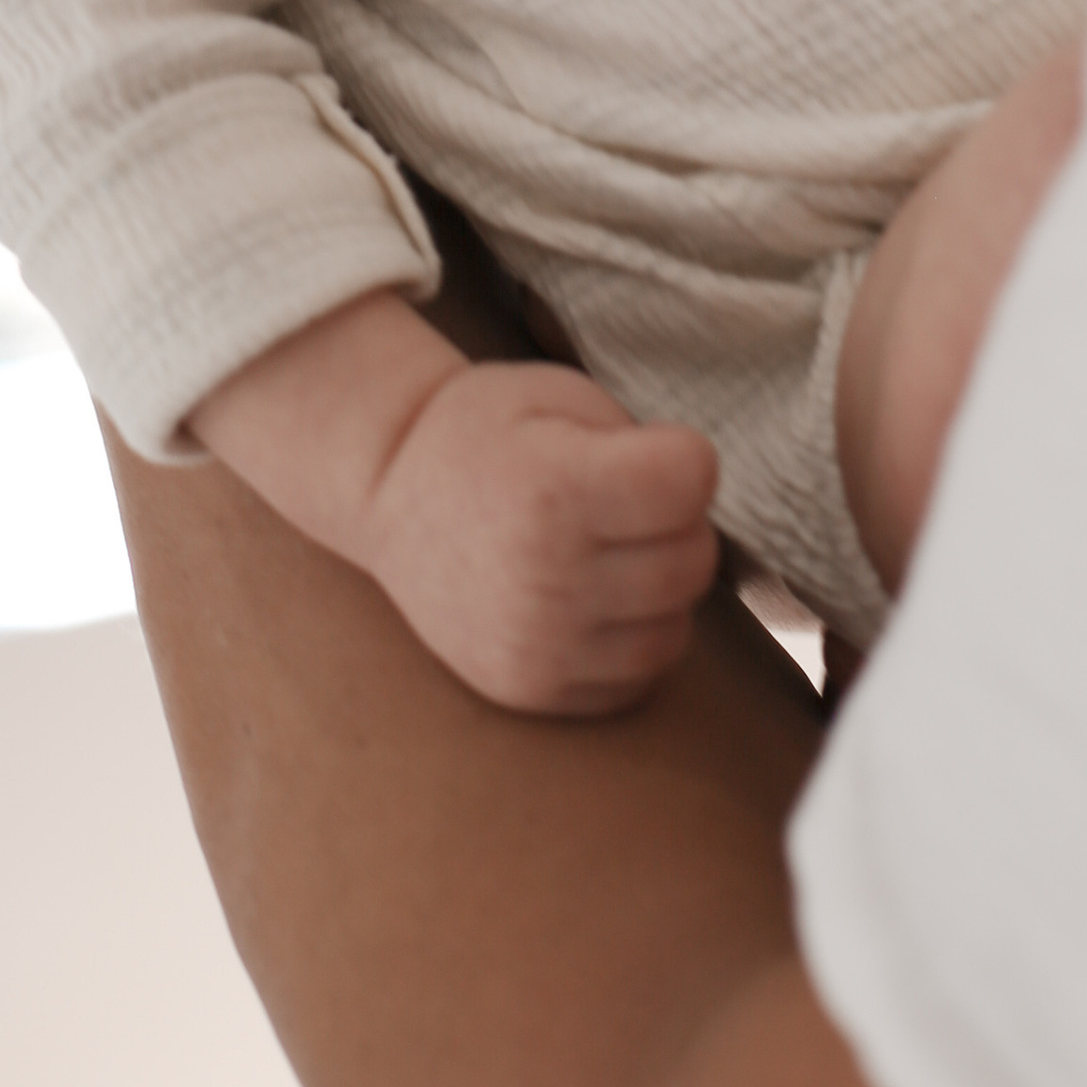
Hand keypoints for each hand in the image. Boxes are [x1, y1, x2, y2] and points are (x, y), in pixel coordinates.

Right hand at [359, 360, 722, 718]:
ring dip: (661, 589)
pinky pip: (635, 680)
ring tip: (611, 551)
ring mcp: (538, 645)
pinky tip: (595, 598)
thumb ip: (637, 440)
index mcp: (554, 488)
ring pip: (674, 629)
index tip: (652, 450)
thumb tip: (699, 504)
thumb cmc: (482, 433)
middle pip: (693, 560)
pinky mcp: (532, 691)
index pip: (690, 481)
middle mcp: (547, 578)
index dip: (683, 456)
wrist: (387, 493)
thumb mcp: (558, 396)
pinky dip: (632, 639)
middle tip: (628, 501)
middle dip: (678, 523)